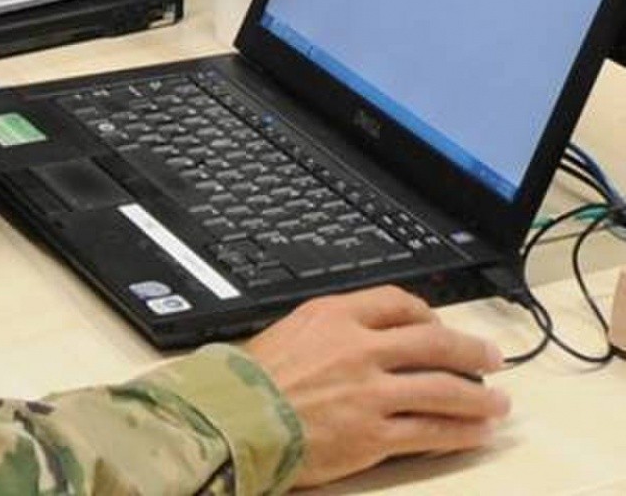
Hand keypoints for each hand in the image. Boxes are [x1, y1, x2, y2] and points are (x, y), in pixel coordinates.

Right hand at [245, 287, 507, 486]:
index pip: (396, 302)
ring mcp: (371, 392)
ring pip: (441, 389)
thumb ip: (330, 331)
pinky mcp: (375, 435)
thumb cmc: (254, 378)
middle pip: (432, 342)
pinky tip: (476, 433)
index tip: (439, 325)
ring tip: (499, 402)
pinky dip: (460, 433)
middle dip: (470, 350)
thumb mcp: (290, 330)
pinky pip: (430, 432)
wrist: (237, 416)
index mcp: (335, 316)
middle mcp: (359, 348)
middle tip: (493, 358)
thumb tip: (364, 339)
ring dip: (478, 396)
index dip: (427, 313)